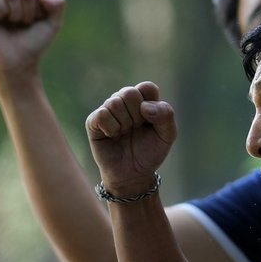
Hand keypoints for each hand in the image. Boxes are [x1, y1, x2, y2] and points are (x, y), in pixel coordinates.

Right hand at [0, 0, 65, 78]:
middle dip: (28, 13)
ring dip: (16, 14)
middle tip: (22, 26)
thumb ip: (58, 4)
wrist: (17, 63)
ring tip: (12, 25)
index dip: (39, 11)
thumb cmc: (33, 44)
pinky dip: (2, 10)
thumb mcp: (53, 23)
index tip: (35, 24)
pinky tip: (1, 19)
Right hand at [86, 82, 177, 196]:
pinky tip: (113, 136)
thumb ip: (166, 115)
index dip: (150, 105)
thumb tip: (144, 106)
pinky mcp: (93, 121)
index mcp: (144, 100)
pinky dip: (111, 128)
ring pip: (115, 102)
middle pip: (129, 92)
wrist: (132, 174)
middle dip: (137, 116)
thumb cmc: (150, 152)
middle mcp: (125, 101)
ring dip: (124, 123)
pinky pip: (102, 114)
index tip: (150, 121)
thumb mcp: (167, 135)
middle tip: (136, 129)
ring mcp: (108, 110)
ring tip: (125, 134)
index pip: (146, 87)